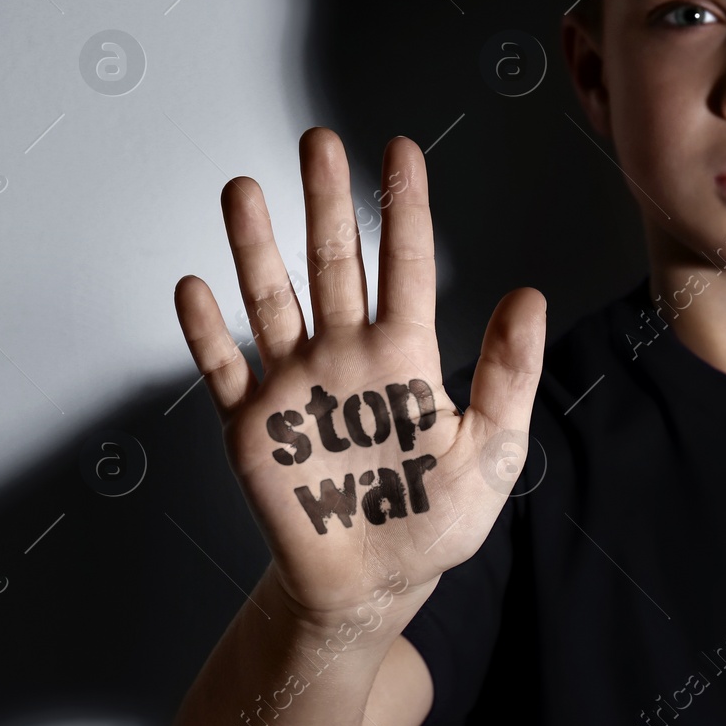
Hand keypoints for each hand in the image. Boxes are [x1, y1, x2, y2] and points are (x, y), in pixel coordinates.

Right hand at [173, 128, 545, 619]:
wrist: (373, 584)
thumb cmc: (437, 518)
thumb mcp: (491, 447)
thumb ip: (509, 373)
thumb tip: (530, 296)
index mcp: (406, 356)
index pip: (406, 265)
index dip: (403, 207)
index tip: (400, 149)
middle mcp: (346, 356)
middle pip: (333, 264)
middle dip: (325, 202)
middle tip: (317, 141)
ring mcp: (295, 387)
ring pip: (272, 301)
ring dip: (255, 247)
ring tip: (243, 187)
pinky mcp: (253, 428)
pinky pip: (224, 371)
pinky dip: (206, 333)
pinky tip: (195, 288)